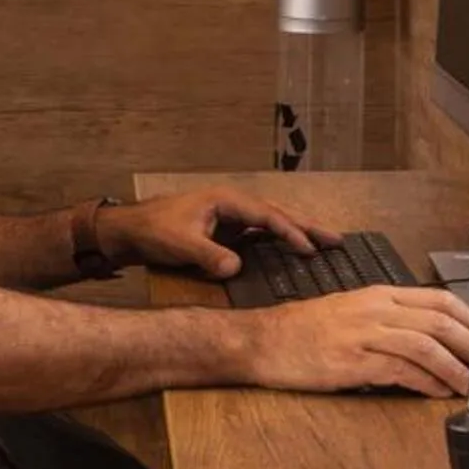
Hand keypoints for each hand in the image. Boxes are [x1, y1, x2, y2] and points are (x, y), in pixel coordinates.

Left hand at [102, 186, 342, 277]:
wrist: (131, 230)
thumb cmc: (153, 231)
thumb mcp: (179, 244)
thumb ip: (208, 256)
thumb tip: (236, 268)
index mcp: (225, 200)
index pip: (266, 216)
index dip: (289, 232)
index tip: (309, 249)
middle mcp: (233, 204)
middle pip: (277, 214)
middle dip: (307, 227)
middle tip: (337, 240)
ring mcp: (231, 216)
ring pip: (272, 223)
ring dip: (297, 232)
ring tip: (325, 244)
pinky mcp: (227, 230)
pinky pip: (261, 234)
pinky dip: (280, 240)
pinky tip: (294, 251)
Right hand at [244, 285, 468, 399]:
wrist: (263, 341)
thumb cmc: (304, 330)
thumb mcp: (351, 312)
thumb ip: (388, 321)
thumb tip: (428, 341)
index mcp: (378, 294)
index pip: (438, 300)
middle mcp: (376, 309)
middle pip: (440, 322)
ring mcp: (364, 334)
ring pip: (426, 346)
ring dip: (456, 368)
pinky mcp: (353, 362)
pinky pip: (401, 371)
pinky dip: (426, 382)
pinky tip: (438, 392)